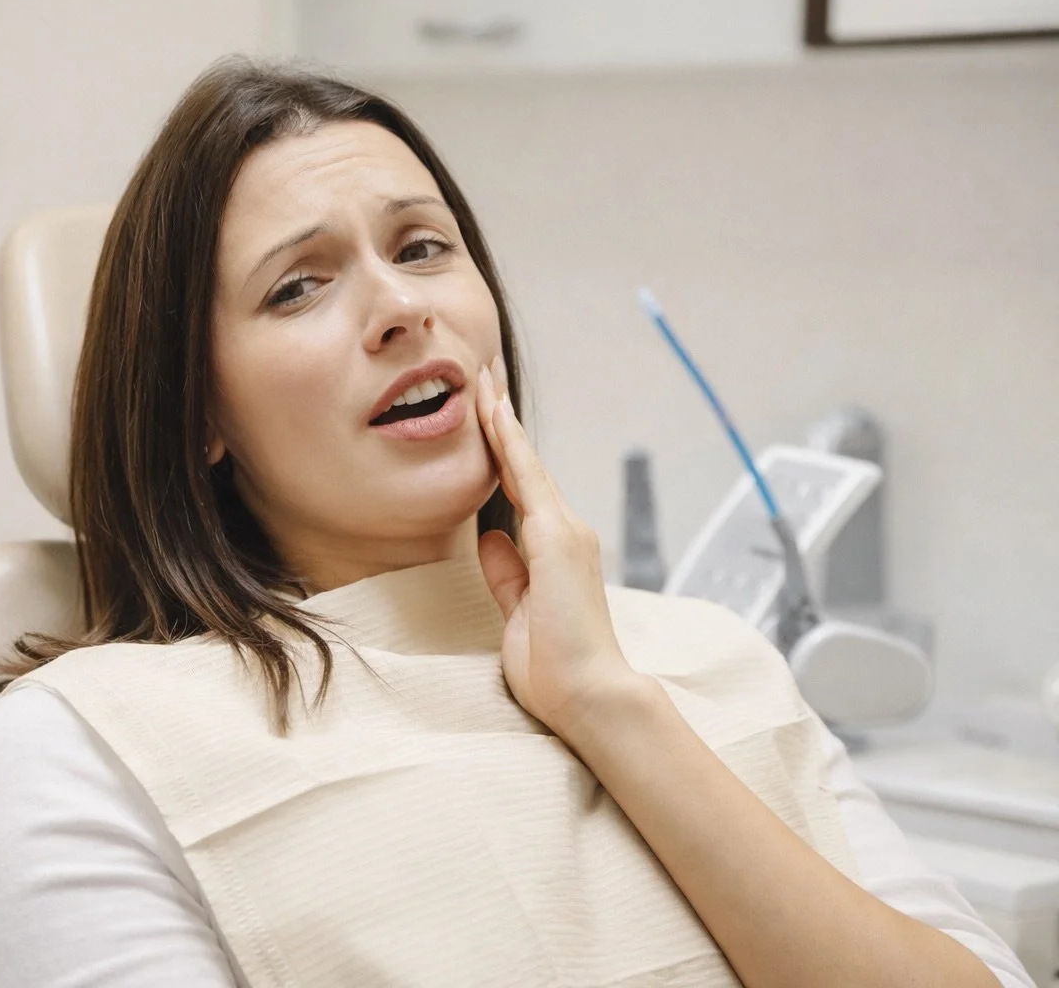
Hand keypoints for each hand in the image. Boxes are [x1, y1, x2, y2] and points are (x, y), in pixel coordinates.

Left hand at [474, 356, 647, 741]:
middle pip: (525, 465)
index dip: (503, 450)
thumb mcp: (518, 612)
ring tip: (482, 379)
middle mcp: (565, 532)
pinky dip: (509, 445)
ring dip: (503, 420)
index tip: (486, 413)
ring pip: (526, 464)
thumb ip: (507, 574)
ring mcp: (565, 532)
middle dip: (502, 420)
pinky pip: (526, 480)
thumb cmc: (555, 666)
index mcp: (554, 550)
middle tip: (482, 376)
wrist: (589, 694)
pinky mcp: (557, 539)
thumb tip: (490, 540)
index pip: (520, 490)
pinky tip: (493, 414)